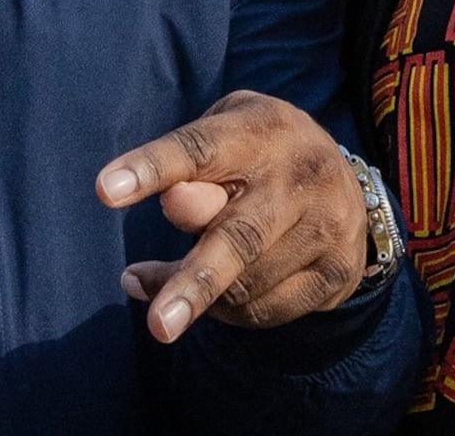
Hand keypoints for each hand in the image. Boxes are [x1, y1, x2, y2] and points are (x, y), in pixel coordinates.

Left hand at [99, 91, 369, 340]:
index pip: (197, 149)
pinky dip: (226, 314)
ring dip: (194, 299)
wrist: (350, 180)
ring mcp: (325, 226)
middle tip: (157, 325)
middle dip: (193, 282)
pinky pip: (267, 309)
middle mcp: (299, 177)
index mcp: (261, 130)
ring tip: (163, 301)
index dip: (151, 169)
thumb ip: (192, 166)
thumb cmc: (257, 153)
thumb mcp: (225, 137)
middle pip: (238, 237)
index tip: (104, 191)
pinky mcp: (337, 271)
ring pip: (246, 284)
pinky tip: (209, 303)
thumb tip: (175, 206)